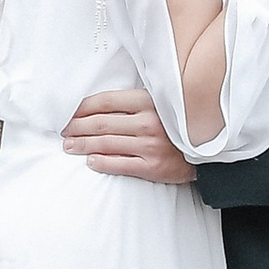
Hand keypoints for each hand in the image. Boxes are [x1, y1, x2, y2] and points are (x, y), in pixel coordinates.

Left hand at [62, 92, 194, 186]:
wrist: (206, 150)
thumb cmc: (176, 125)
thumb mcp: (158, 104)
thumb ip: (132, 103)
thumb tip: (93, 106)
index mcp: (148, 101)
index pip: (105, 102)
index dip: (81, 108)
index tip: (68, 113)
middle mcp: (148, 122)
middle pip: (100, 124)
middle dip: (76, 128)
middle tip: (62, 132)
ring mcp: (150, 145)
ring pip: (106, 144)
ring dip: (82, 145)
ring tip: (69, 146)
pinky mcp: (152, 166)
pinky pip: (119, 164)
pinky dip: (101, 163)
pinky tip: (90, 161)